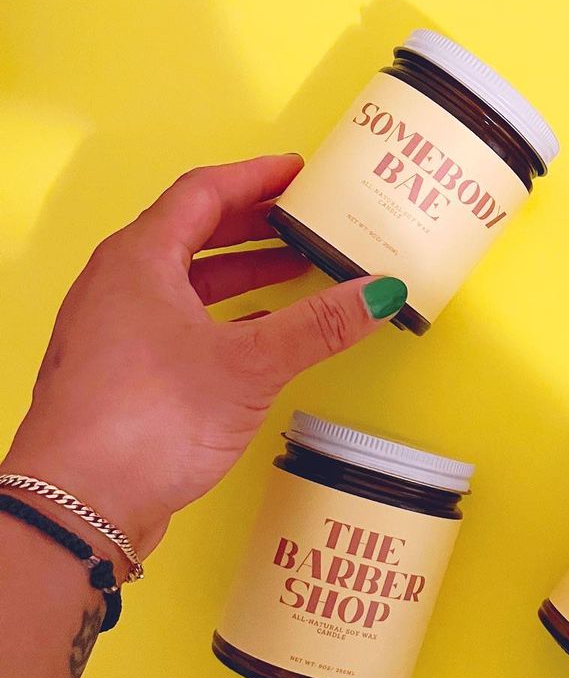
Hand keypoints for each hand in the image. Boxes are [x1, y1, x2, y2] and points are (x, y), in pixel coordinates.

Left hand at [0, 154, 405, 571]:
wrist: (78, 503)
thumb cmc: (152, 416)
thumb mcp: (249, 365)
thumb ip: (318, 326)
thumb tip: (381, 292)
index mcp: (140, 259)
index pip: (203, 192)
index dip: (256, 177)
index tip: (300, 173)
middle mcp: (119, 283)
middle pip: (192, 232)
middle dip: (254, 225)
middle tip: (306, 222)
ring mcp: (115, 328)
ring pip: (185, 280)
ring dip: (241, 272)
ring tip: (296, 272)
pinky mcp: (121, 371)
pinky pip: (179, 320)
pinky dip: (223, 315)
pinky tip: (261, 332)